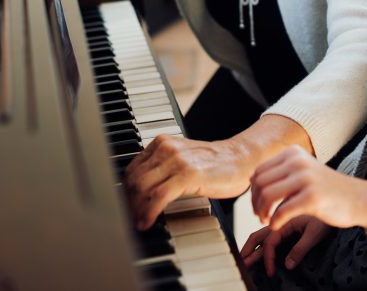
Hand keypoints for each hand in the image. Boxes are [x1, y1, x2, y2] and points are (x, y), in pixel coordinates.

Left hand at [123, 136, 252, 229]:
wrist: (241, 159)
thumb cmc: (214, 164)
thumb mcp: (182, 159)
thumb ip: (162, 168)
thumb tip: (140, 191)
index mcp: (162, 143)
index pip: (131, 169)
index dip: (125, 191)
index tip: (126, 207)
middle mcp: (167, 148)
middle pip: (133, 179)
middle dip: (128, 203)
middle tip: (129, 219)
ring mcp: (177, 160)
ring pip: (142, 187)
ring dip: (135, 210)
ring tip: (138, 223)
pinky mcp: (188, 174)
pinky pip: (159, 196)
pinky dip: (149, 212)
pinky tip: (148, 222)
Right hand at [241, 215, 330, 276]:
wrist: (339, 199)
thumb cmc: (330, 213)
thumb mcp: (316, 233)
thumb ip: (300, 248)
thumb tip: (288, 264)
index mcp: (286, 219)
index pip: (269, 241)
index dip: (267, 258)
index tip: (271, 272)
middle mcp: (281, 217)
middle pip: (260, 234)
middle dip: (249, 249)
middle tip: (242, 262)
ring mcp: (283, 217)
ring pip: (263, 230)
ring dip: (253, 244)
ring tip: (245, 256)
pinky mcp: (287, 217)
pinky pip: (269, 227)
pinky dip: (261, 236)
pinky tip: (258, 243)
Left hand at [250, 146, 366, 231]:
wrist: (358, 198)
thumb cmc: (328, 189)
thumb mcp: (304, 172)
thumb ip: (281, 172)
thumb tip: (252, 179)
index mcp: (293, 153)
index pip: (259, 170)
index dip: (254, 191)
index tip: (258, 204)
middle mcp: (298, 162)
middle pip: (260, 183)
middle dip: (255, 202)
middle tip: (261, 215)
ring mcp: (306, 178)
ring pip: (267, 195)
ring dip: (262, 212)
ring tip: (267, 221)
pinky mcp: (312, 197)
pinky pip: (281, 211)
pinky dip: (275, 222)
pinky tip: (277, 226)